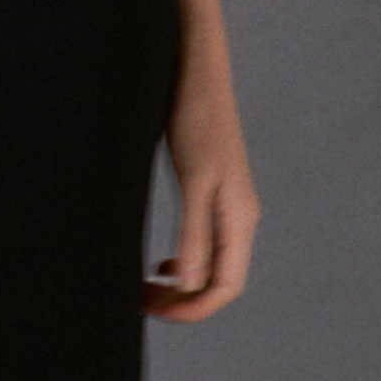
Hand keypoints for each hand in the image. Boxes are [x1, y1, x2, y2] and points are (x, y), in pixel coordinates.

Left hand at [145, 56, 257, 320]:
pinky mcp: (211, 192)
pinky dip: (182, 262)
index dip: (192, 309)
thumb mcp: (193, 179)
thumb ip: (194, 233)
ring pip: (210, 265)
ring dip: (181, 284)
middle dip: (183, 301)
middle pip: (219, 282)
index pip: (226, 287)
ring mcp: (227, 206)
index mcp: (240, 218)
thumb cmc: (197, 117)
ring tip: (145, 287)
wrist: (196, 71)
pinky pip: (203, 245)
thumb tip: (191, 284)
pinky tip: (161, 263)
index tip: (153, 310)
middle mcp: (239, 217)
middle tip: (140, 302)